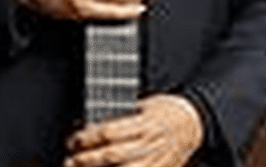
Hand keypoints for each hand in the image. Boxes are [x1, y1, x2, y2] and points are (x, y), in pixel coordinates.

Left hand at [65, 94, 203, 166]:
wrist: (194, 124)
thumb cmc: (168, 112)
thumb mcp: (146, 104)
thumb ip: (122, 115)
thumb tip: (93, 125)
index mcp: (145, 123)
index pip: (109, 132)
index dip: (87, 138)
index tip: (75, 140)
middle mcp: (149, 144)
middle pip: (111, 156)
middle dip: (86, 160)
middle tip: (71, 160)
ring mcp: (155, 162)